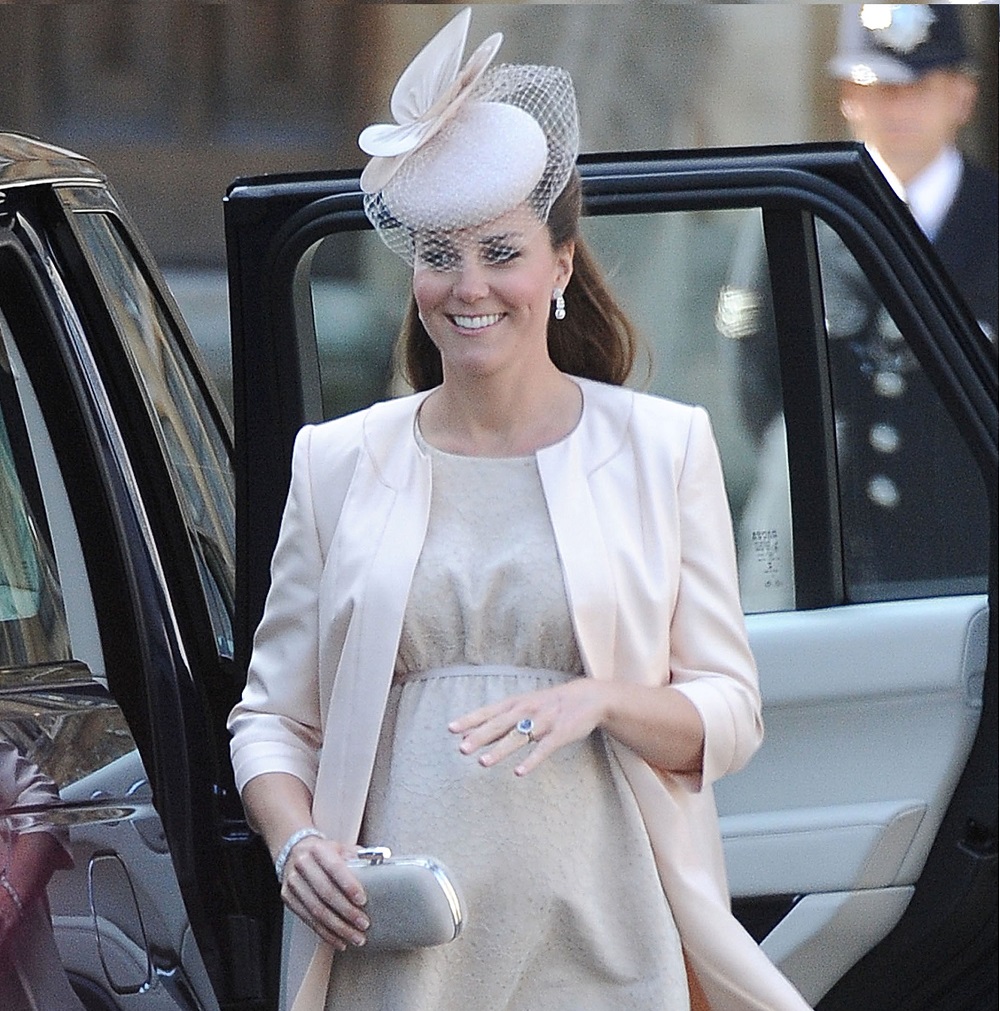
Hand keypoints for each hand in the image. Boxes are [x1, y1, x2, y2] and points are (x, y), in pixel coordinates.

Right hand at [279, 836, 369, 949]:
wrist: (294, 851)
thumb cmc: (324, 852)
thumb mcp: (340, 847)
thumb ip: (358, 856)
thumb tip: (382, 861)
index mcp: (318, 849)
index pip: (334, 868)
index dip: (349, 885)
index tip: (362, 900)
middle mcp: (303, 864)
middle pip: (325, 892)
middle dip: (346, 912)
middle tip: (363, 924)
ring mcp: (293, 882)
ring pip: (316, 910)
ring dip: (338, 928)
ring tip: (355, 937)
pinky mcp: (288, 898)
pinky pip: (308, 920)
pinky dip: (325, 933)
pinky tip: (339, 940)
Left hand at [448, 678, 609, 775]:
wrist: (588, 697)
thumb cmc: (549, 704)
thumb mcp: (524, 706)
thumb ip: (500, 722)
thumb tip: (472, 735)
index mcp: (516, 703)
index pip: (488, 712)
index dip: (470, 720)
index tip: (451, 729)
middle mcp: (527, 711)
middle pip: (499, 725)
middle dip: (480, 737)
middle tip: (462, 749)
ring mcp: (543, 722)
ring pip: (518, 738)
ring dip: (500, 750)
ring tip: (483, 763)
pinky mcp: (559, 734)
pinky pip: (543, 749)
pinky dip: (531, 760)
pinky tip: (518, 772)